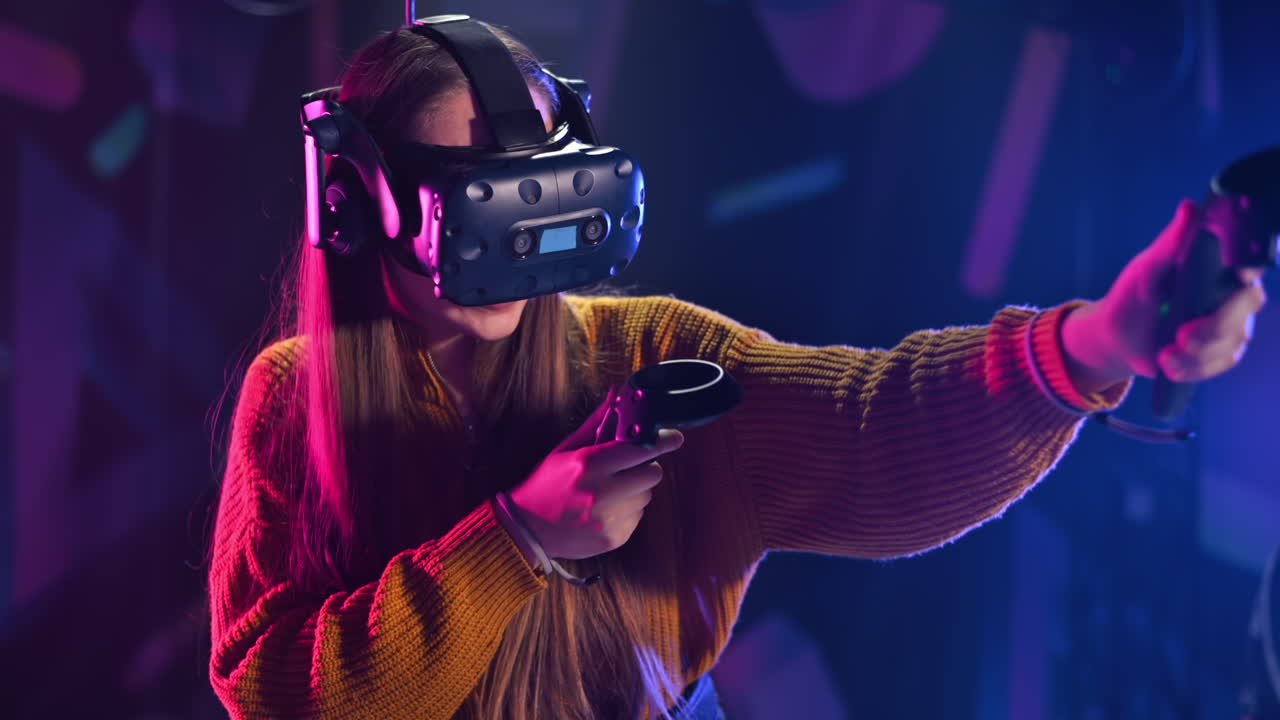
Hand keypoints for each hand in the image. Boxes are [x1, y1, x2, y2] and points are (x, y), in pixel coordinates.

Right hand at [507, 390, 684, 559]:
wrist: (527, 530)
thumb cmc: (546, 483)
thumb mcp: (566, 449)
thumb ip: (597, 423)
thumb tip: (617, 394)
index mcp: (590, 464)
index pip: (642, 449)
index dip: (663, 441)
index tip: (673, 437)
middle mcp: (603, 492)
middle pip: (653, 474)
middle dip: (645, 467)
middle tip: (629, 467)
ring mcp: (609, 519)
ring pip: (646, 496)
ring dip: (635, 490)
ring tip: (609, 491)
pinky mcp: (614, 538)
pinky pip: (637, 517)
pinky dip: (627, 511)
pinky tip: (604, 510)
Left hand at [1061, 199, 1266, 392]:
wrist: (1119, 338)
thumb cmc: (1134, 296)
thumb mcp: (1147, 270)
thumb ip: (1171, 243)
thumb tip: (1189, 208)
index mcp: (1217, 268)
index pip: (1249, 264)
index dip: (1249, 270)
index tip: (1239, 277)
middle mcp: (1231, 294)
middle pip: (1245, 307)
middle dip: (1214, 327)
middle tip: (1181, 337)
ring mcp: (1231, 324)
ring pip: (1232, 341)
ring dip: (1196, 355)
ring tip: (1164, 355)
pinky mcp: (1220, 352)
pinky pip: (1221, 363)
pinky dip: (1194, 369)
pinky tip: (1170, 367)